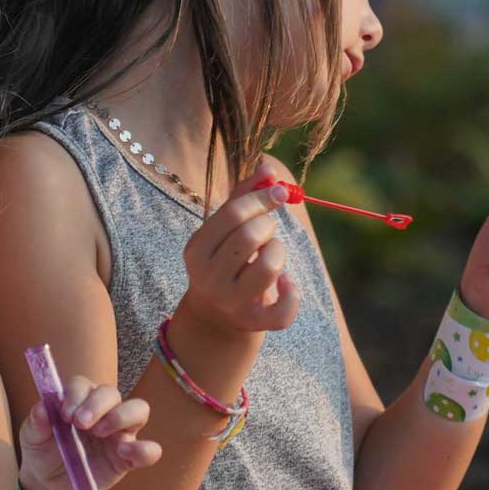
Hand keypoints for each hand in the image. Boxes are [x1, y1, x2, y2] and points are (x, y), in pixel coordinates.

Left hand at [17, 376, 160, 489]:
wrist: (49, 485)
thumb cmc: (43, 452)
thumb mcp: (32, 438)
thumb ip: (37, 423)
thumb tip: (41, 408)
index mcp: (78, 400)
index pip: (84, 385)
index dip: (76, 395)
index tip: (64, 413)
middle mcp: (103, 410)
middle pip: (111, 393)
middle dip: (97, 404)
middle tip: (80, 423)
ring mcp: (119, 432)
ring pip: (138, 409)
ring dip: (122, 415)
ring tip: (100, 432)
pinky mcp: (129, 457)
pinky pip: (149, 450)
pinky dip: (145, 449)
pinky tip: (125, 452)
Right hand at [181, 159, 299, 335]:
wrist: (214, 316)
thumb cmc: (225, 261)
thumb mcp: (225, 230)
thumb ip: (244, 196)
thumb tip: (268, 166)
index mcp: (196, 248)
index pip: (234, 213)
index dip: (263, 197)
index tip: (279, 192)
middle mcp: (207, 276)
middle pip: (252, 235)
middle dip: (269, 227)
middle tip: (266, 233)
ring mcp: (228, 302)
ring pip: (270, 266)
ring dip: (279, 253)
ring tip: (272, 256)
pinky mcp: (251, 323)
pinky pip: (283, 309)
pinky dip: (291, 293)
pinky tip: (286, 284)